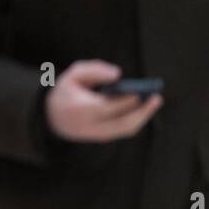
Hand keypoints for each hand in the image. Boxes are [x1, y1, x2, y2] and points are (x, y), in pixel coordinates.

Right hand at [45, 60, 161, 142]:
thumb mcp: (72, 75)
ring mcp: (97, 135)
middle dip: (141, 111)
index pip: (105, 108)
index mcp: (78, 109)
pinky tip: (144, 107)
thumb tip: (118, 74)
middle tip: (156, 97)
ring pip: (126, 129)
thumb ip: (93, 70)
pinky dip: (136, 118)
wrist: (52, 117)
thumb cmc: (66, 92)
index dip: (123, 101)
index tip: (137, 92)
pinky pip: (124, 130)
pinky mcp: (103, 138)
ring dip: (143, 116)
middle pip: (121, 123)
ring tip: (154, 101)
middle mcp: (89, 125)